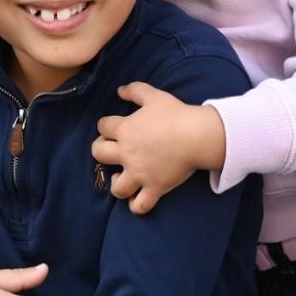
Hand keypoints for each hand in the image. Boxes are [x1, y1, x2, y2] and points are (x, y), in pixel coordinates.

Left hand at [91, 83, 225, 214]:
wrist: (197, 136)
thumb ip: (135, 90)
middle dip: (101, 151)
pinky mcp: (155, 187)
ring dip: (117, 183)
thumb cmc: (176, 114)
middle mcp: (127, 153)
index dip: (106, 126)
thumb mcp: (154, 96)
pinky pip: (140, 205)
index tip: (114, 127)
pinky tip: (137, 199)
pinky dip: (136, 205)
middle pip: (98, 154)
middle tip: (113, 150)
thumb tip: (119, 90)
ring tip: (123, 178)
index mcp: (125, 130)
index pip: (102, 127)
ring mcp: (140, 173)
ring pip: (116, 187)